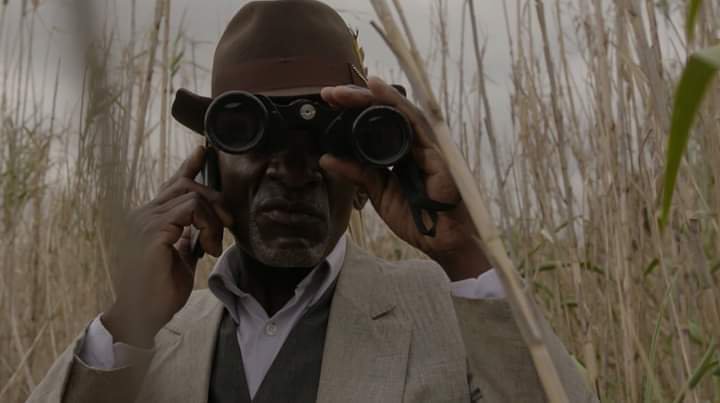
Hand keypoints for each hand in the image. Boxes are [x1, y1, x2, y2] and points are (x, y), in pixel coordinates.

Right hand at [103, 146, 232, 346]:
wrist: (143, 316)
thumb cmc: (160, 292)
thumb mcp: (180, 259)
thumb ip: (188, 238)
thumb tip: (201, 229)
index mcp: (150, 218)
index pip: (172, 183)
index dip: (189, 165)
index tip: (204, 150)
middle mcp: (144, 213)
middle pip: (187, 184)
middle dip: (215, 199)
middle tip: (229, 225)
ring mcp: (146, 220)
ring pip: (193, 195)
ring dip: (213, 218)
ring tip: (215, 244)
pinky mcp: (153, 230)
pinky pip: (192, 209)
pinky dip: (208, 225)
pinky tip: (209, 246)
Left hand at [320, 77, 490, 280]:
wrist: (441, 241)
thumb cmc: (417, 218)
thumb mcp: (379, 193)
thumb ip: (357, 174)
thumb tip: (326, 158)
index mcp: (399, 152)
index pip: (375, 124)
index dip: (352, 111)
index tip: (328, 103)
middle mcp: (413, 144)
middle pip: (384, 112)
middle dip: (356, 100)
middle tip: (329, 93)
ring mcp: (425, 145)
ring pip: (398, 110)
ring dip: (370, 97)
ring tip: (344, 91)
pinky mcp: (435, 150)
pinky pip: (414, 121)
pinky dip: (395, 103)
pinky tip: (377, 89)